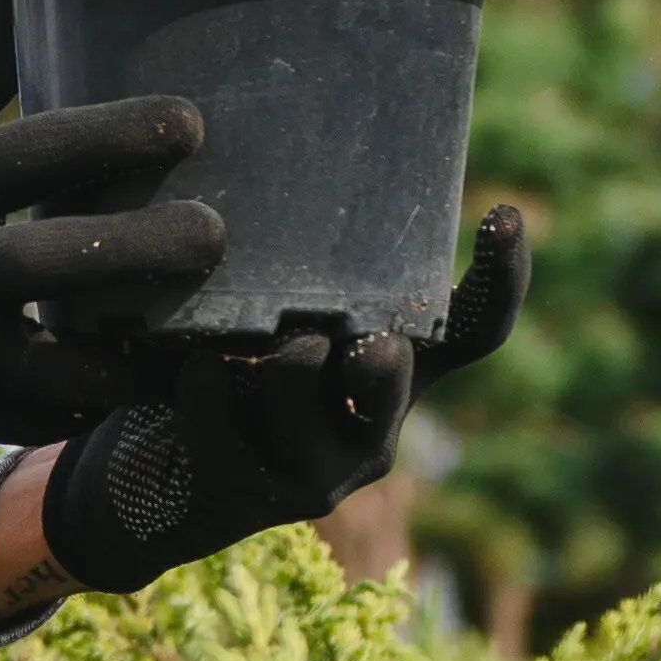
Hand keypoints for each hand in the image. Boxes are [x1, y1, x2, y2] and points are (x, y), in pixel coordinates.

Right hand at [0, 0, 225, 442]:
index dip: (129, 133)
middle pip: (76, 262)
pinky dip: (99, 403)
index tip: (192, 123)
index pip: (45, 149)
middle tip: (217, 233)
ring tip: (201, 333)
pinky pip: (47, 418)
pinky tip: (144, 383)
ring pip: (75, 368)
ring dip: (144, 352)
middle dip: (161, 248)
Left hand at [30, 209, 529, 600]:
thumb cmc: (230, 369)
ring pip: (298, 384)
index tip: (504, 212)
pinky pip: (221, 416)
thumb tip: (287, 164)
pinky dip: (199, 381)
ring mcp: (322, 469)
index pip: (477, 329)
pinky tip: (186, 368)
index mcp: (401, 369)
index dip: (503, 277)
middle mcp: (375, 423)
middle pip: (395, 375)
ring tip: (235, 335)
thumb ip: (303, 277)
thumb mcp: (275, 318)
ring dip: (261, 346)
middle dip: (380, 357)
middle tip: (372, 341)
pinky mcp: (255, 495)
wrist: (157, 482)